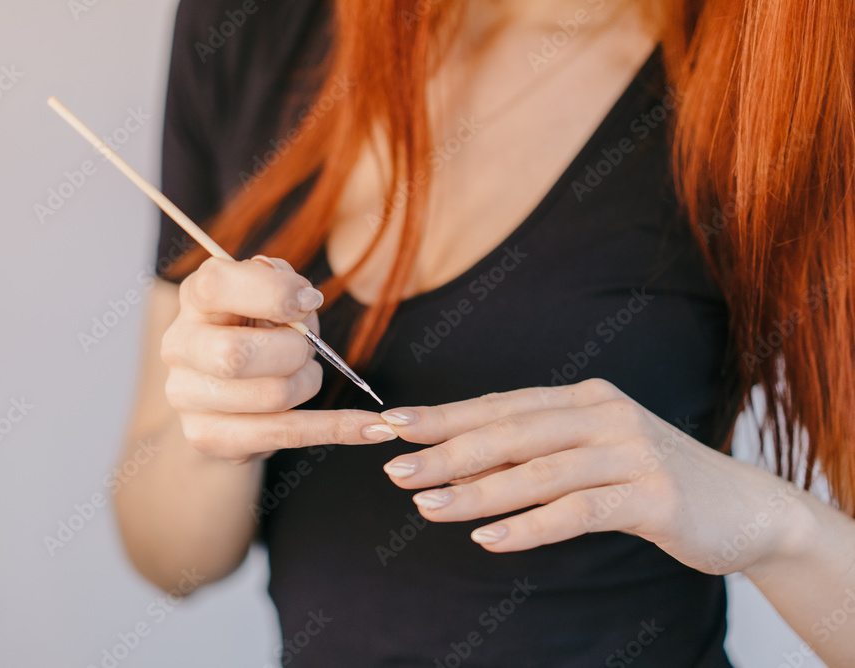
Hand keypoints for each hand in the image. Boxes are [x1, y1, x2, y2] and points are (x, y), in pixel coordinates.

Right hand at [161, 255, 395, 463]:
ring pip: (271, 396)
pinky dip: (337, 428)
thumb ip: (284, 283)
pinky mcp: (209, 437)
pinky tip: (373, 429)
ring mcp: (187, 396)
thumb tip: (302, 301)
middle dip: (292, 351)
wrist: (229, 388)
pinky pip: (286, 435)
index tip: (309, 301)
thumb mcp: (273, 294)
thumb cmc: (258, 328)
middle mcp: (179, 345)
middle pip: (237, 355)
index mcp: (194, 297)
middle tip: (305, 348)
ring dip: (308, 383)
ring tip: (305, 374)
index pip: (218, 286)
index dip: (272, 292)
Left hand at [379, 378, 805, 574]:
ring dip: (477, 491)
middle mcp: (604, 414)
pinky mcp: (652, 495)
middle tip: (395, 470)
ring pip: (537, 471)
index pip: (500, 404)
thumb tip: (459, 462)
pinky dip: (530, 526)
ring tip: (428, 507)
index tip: (392, 426)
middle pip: (510, 431)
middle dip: (447, 452)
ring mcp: (630, 452)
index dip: (444, 416)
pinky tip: (491, 540)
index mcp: (583, 399)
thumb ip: (538, 452)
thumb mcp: (593, 454)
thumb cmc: (650, 480)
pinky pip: (578, 511)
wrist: (744, 508)